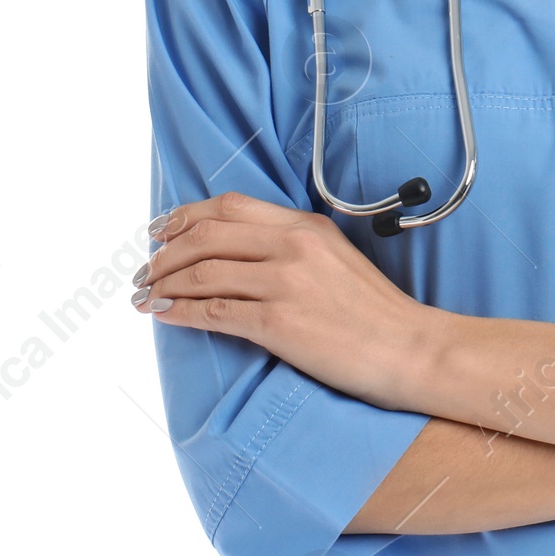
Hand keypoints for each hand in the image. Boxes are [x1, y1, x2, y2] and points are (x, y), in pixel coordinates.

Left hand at [132, 191, 438, 409]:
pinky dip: (179, 311)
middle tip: (145, 267)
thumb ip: (294, 247)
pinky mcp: (279, 322)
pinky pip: (213, 311)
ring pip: (203, 271)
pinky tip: (164, 314)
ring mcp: (285, 282)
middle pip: (208, 234)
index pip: (232, 206)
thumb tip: (244, 253)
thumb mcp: (336, 259)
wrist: (410, 348)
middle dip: (165, 251)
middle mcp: (293, 245)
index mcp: (307, 226)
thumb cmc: (375, 313)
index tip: (162, 229)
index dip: (187, 216)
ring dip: (164, 283)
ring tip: (145, 294)